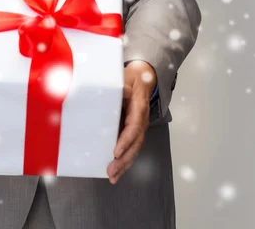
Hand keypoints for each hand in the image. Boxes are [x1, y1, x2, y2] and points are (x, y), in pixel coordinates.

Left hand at [106, 60, 156, 184]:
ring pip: (134, 149)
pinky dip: (124, 161)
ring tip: (113, 177)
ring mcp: (138, 128)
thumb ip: (124, 85)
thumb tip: (123, 90)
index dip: (126, 140)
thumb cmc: (133, 79)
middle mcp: (141, 121)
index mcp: (139, 108)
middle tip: (112, 171)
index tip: (116, 151)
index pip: (134, 127)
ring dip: (124, 165)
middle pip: (135, 144)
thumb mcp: (128, 78)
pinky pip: (130, 148)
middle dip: (124, 160)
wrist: (143, 79)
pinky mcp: (133, 132)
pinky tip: (115, 172)